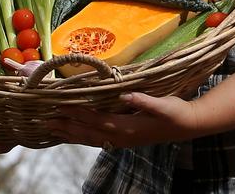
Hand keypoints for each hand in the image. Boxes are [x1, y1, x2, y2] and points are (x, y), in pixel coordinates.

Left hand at [46, 92, 202, 149]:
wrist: (188, 125)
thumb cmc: (176, 113)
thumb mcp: (164, 105)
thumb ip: (144, 100)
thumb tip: (125, 95)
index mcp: (128, 127)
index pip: (96, 120)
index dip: (78, 113)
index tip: (60, 107)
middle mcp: (121, 137)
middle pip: (88, 132)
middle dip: (66, 126)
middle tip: (45, 120)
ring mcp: (122, 140)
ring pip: (90, 139)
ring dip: (71, 133)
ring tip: (52, 128)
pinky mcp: (124, 139)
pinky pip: (97, 139)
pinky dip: (82, 137)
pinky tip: (74, 134)